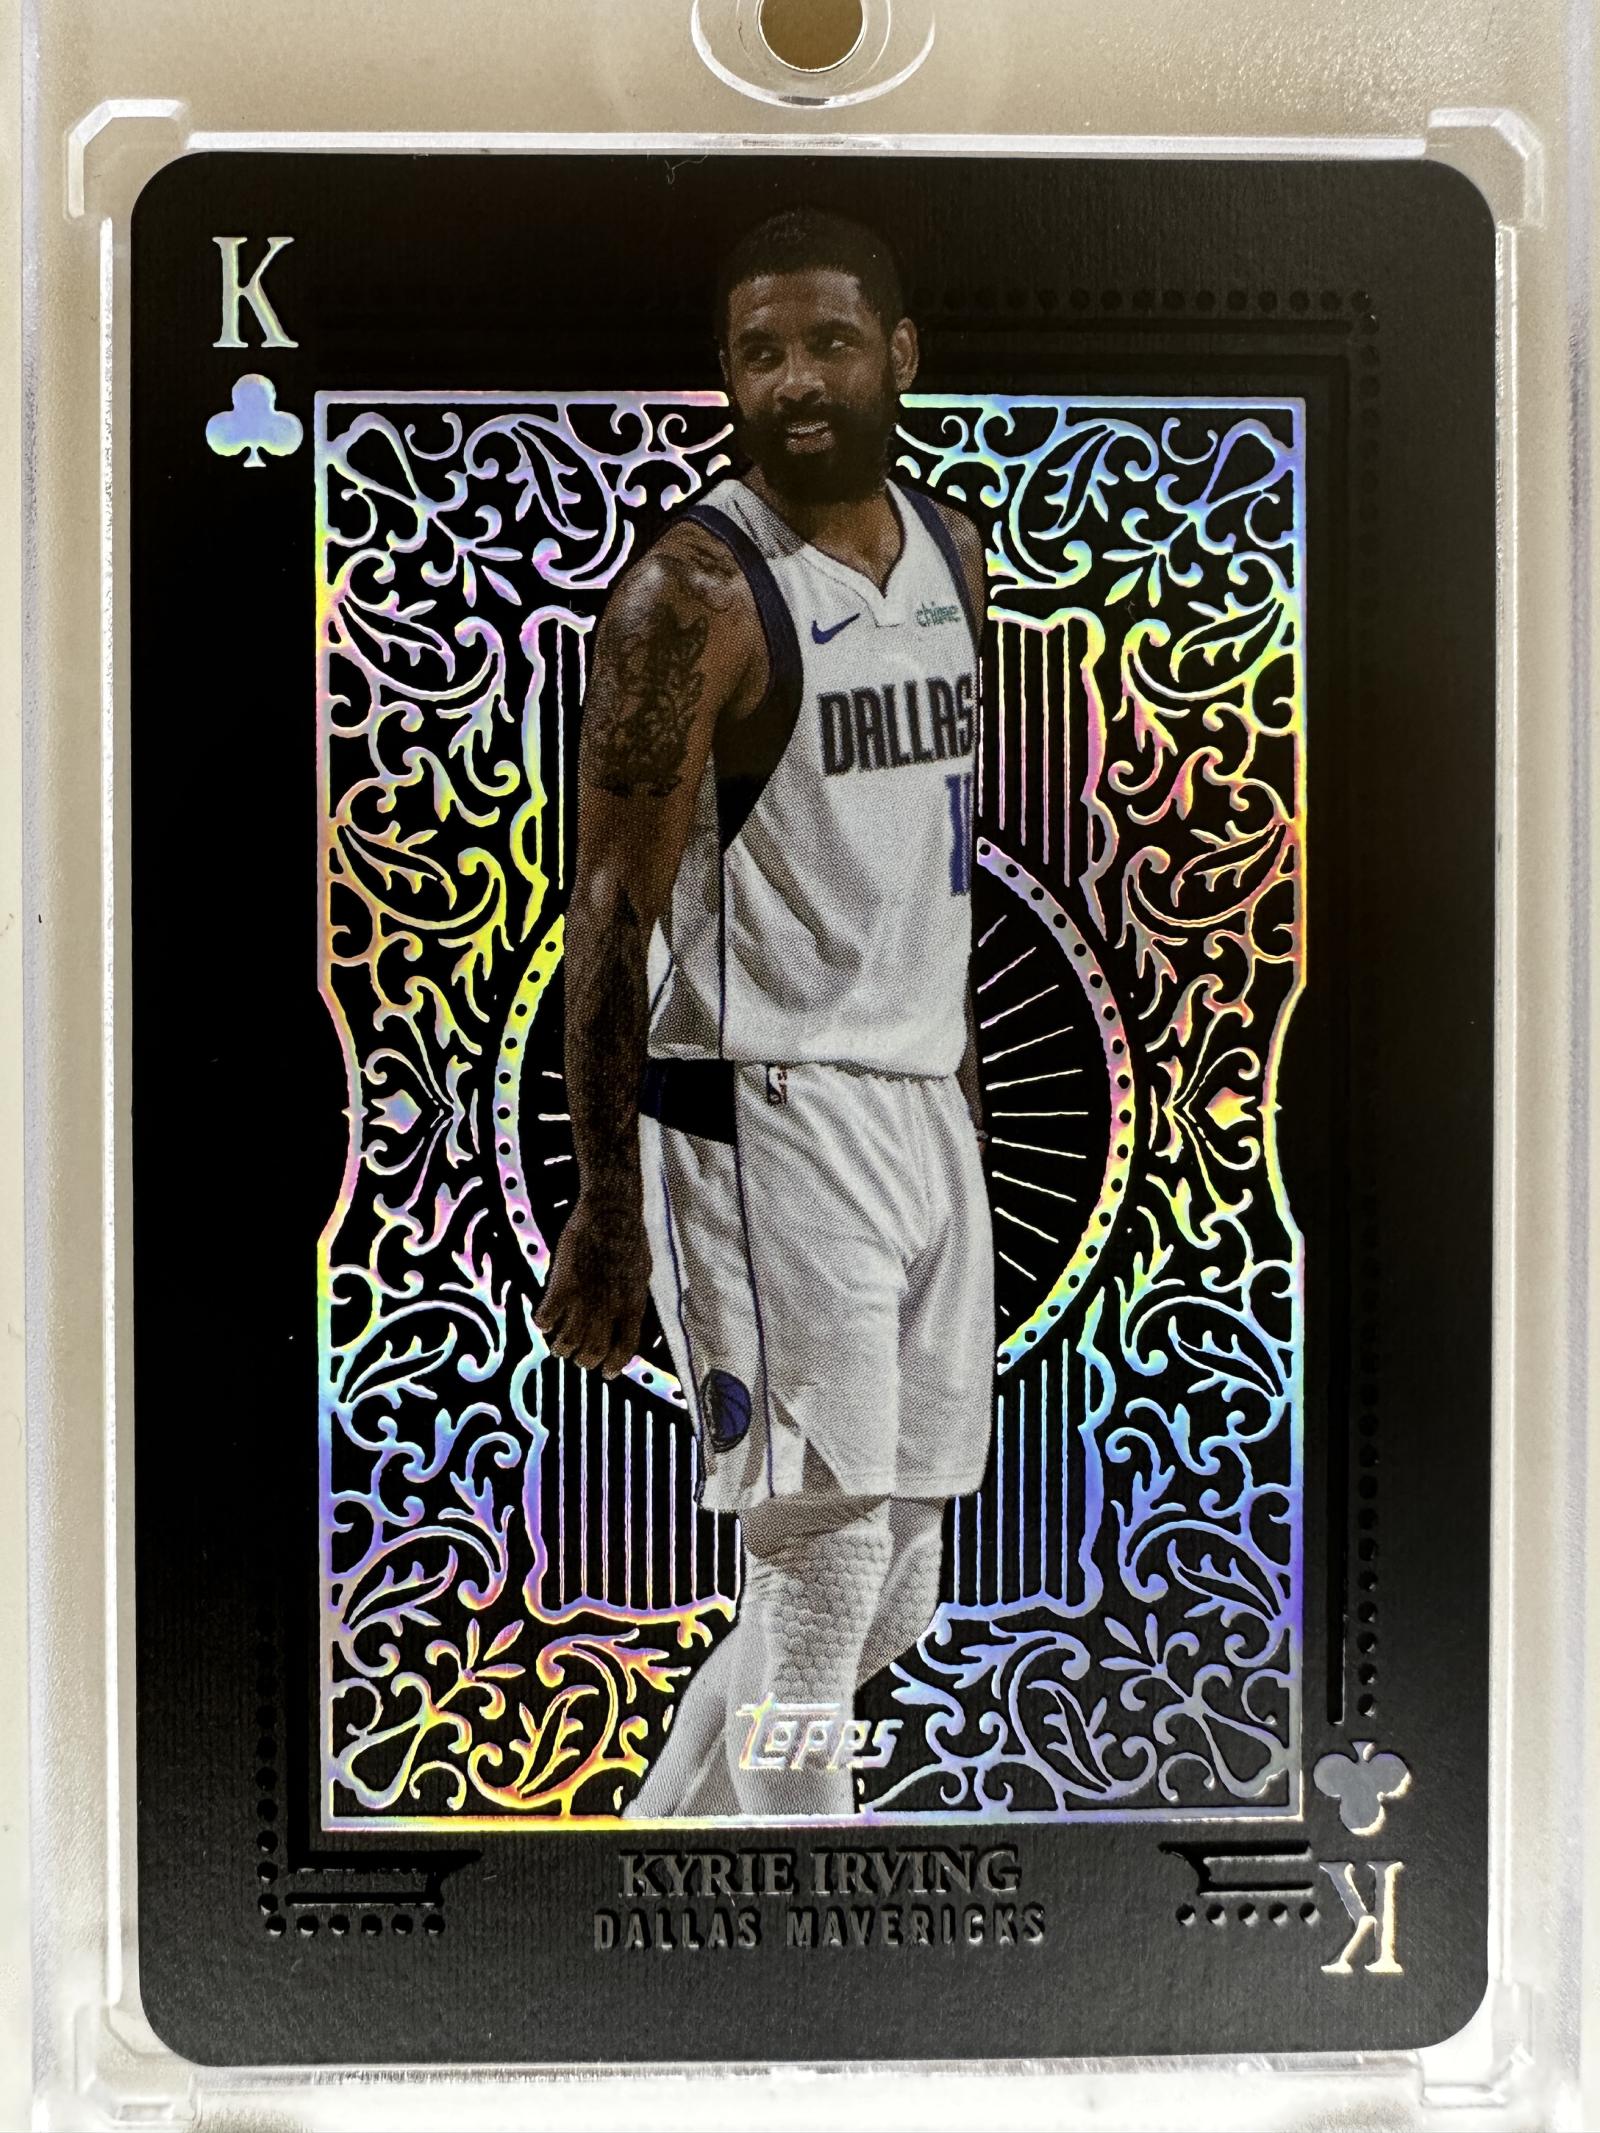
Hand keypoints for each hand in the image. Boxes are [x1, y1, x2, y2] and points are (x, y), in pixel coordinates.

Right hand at [534, 1189, 650, 1377]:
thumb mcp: (642, 1275)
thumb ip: (633, 1300)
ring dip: (561, 1347)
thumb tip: (629, 1317)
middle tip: (578, 1358)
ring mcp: (585, 1299)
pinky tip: (543, 1320)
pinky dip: (543, 1323)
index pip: (626, 1349)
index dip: (615, 1365)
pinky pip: (547, 1317)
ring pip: (567, 1341)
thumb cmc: (630, 1238)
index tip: (607, 1373)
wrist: (611, 1212)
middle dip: (584, 1361)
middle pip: (594, 1352)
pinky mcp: (563, 1285)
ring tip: (558, 1344)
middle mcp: (608, 1309)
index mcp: (632, 1306)